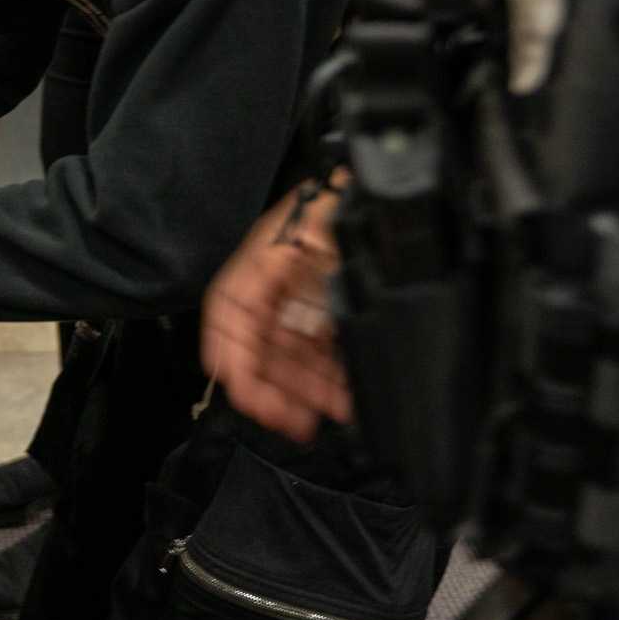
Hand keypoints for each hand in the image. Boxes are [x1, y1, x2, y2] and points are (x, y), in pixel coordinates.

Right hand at [200, 182, 350, 442]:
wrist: (392, 199)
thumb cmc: (351, 200)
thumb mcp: (322, 224)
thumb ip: (299, 264)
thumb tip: (283, 303)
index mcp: (265, 260)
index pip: (229, 308)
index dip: (227, 350)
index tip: (235, 384)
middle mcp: (278, 285)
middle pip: (258, 342)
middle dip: (268, 385)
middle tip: (285, 420)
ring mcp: (303, 301)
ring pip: (289, 356)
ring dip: (300, 391)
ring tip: (316, 419)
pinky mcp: (331, 314)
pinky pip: (321, 354)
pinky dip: (328, 382)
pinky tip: (341, 402)